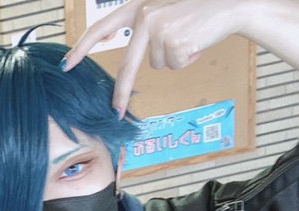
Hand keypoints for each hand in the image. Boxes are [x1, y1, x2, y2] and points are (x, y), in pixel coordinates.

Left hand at [64, 0, 246, 115]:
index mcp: (138, 7)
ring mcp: (159, 29)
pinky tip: (197, 42)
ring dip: (174, 57)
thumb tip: (121, 50)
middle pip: (128, 65)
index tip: (67, 64)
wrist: (231, 4)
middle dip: (122, 91)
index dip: (82, 47)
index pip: (101, 28)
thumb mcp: (164, 12)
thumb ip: (143, 28)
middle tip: (116, 112)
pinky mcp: (175, 42)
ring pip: (157, 64)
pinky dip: (188, 59)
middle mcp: (145, 16)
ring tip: (189, 37)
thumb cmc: (198, 11)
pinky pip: (175, 65)